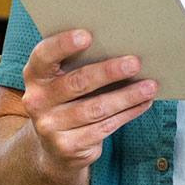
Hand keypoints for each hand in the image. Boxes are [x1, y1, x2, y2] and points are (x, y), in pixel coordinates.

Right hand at [21, 28, 157, 174]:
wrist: (53, 149)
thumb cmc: (65, 101)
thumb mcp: (61, 81)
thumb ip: (78, 65)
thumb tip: (121, 47)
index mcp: (34, 75)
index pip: (44, 55)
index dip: (64, 44)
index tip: (88, 35)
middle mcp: (36, 100)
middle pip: (77, 82)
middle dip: (109, 72)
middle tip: (134, 63)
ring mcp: (50, 126)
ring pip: (96, 108)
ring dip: (127, 96)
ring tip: (150, 86)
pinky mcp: (68, 146)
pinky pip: (105, 127)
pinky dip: (128, 113)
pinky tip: (143, 103)